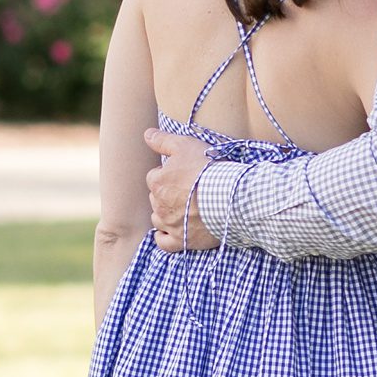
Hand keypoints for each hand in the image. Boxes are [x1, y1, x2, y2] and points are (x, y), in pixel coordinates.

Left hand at [146, 129, 219, 250]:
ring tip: (184, 208)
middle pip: (156, 198)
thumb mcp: (185, 145)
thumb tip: (146, 134)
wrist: (229, 198)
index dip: (169, 174)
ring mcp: (169, 224)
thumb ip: (163, 140)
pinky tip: (172, 230)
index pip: (154, 177)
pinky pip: (163, 242)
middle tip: (188, 190)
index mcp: (157, 182)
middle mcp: (158, 205)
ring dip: (166, 214)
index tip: (184, 174)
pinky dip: (165, 237)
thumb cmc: (208, 170)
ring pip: (158, 219)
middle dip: (168, 194)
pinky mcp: (181, 240)